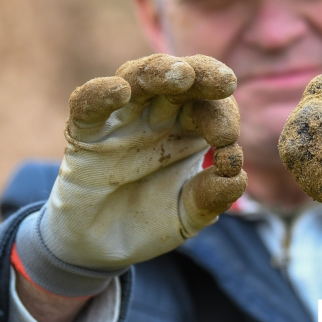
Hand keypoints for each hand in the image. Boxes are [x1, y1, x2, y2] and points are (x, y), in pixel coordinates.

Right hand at [39, 54, 246, 269]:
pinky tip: (119, 91)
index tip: (228, 142)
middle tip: (225, 81)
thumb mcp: (188, 216)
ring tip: (181, 74)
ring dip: (159, 73)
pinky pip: (87, 106)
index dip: (224, 117)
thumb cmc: (150, 221)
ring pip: (138, 80)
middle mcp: (158, 118)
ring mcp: (121, 122)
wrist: (100, 248)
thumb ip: (210, 198)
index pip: (212, 106)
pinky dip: (100, 94)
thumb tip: (236, 178)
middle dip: (203, 76)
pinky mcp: (85, 135)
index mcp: (189, 131)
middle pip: (181, 82)